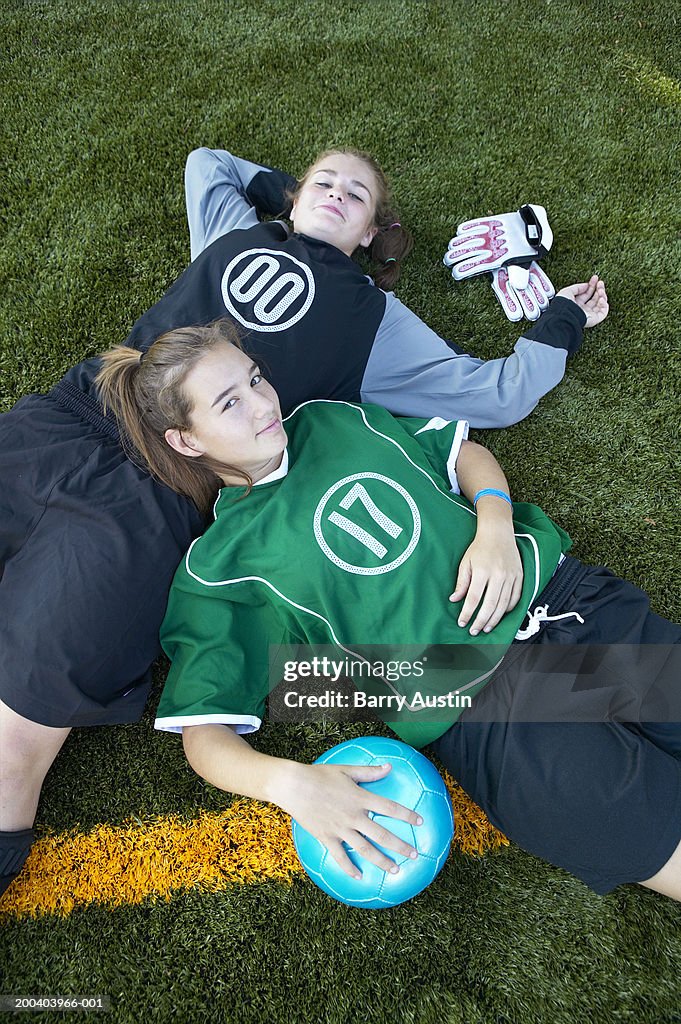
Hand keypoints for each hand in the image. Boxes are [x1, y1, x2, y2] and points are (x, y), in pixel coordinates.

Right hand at [278, 761, 422, 878]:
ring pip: (365, 850)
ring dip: (382, 862)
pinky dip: (349, 869)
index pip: (390, 808)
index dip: (407, 815)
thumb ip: (369, 772)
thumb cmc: (320, 774)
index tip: (421, 822)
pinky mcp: (326, 838)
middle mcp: (353, 816)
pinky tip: (359, 877)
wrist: (293, 786)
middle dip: (400, 846)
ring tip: (395, 871)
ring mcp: (340, 829)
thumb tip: (389, 767)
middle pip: (382, 835)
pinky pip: (340, 857)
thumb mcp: (346, 770)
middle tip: (414, 854)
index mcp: (360, 798)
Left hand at [450, 525, 522, 635]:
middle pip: (490, 605)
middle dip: (481, 621)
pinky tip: (501, 615)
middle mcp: (498, 575)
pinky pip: (516, 598)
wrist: (498, 533)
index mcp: (482, 571)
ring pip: (504, 604)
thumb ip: (461, 583)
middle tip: (474, 631)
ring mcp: (511, 576)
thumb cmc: (479, 548)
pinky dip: (509, 609)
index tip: (462, 622)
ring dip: (495, 619)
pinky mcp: (520, 577)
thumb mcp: (466, 563)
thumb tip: (454, 600)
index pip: (474, 598)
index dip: (467, 613)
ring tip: (487, 628)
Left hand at [557, 275, 608, 327]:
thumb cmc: (562, 305)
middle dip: (599, 289)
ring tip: (600, 289)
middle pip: (594, 298)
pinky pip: (603, 312)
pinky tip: (601, 298)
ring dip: (602, 295)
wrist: (564, 315)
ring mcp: (589, 314)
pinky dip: (604, 304)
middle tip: (600, 282)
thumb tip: (586, 285)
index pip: (586, 294)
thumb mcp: (567, 291)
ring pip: (600, 304)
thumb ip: (577, 287)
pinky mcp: (594, 319)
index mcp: (575, 304)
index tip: (595, 278)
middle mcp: (582, 309)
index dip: (591, 285)